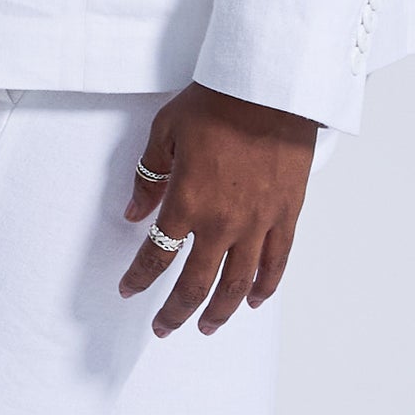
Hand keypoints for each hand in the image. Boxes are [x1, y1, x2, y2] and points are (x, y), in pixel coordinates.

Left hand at [117, 82, 318, 335]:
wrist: (268, 87)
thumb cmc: (216, 101)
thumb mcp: (166, 130)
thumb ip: (148, 176)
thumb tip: (134, 213)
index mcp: (186, 201)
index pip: (156, 255)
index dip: (139, 278)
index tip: (128, 290)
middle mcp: (221, 222)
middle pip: (194, 285)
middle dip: (174, 313)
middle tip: (163, 328)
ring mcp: (257, 223)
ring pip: (236, 285)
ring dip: (219, 312)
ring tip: (207, 326)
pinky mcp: (286, 215)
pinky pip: (276, 264)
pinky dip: (265, 288)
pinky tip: (255, 301)